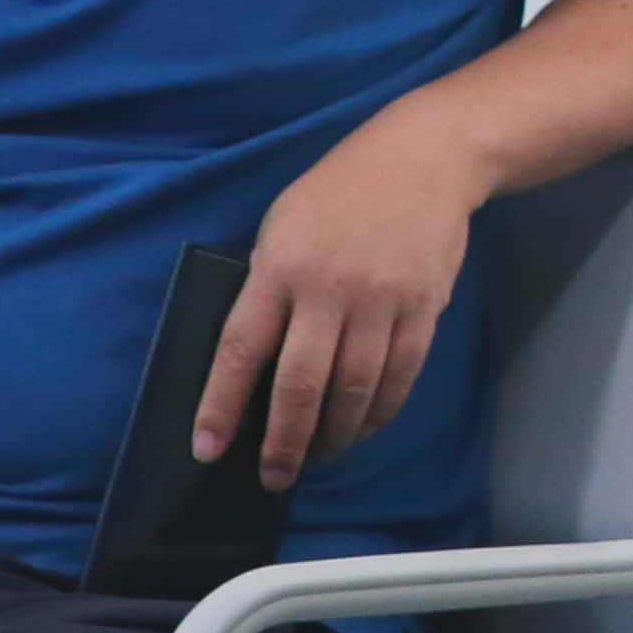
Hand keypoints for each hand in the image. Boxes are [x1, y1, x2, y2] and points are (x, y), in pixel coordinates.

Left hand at [197, 110, 493, 488]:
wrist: (424, 158)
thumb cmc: (338, 192)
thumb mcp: (283, 227)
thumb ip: (269, 285)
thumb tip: (260, 356)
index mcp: (281, 268)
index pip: (242, 351)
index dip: (222, 406)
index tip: (208, 449)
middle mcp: (330, 290)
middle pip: (301, 385)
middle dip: (284, 442)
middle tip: (274, 475)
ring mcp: (382, 301)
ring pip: (354, 390)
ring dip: (333, 434)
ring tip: (318, 455)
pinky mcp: (424, 308)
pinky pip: (400, 376)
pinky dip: (379, 411)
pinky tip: (362, 427)